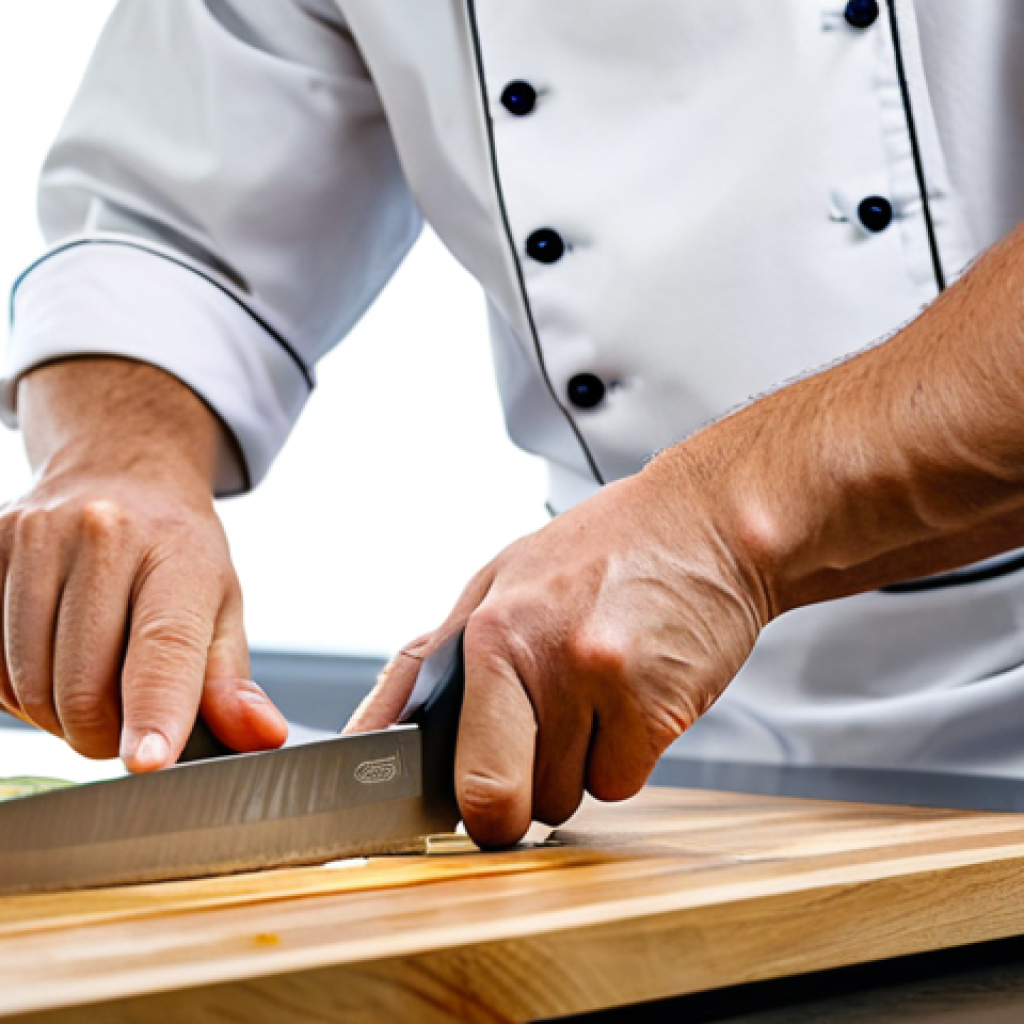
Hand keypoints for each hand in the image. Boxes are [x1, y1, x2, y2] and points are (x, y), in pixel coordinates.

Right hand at [0, 359, 287, 769]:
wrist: (117, 474)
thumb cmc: (175, 553)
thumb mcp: (219, 607)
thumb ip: (232, 683)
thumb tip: (263, 737)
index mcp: (177, 553)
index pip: (163, 647)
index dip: (154, 711)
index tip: (147, 762)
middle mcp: (103, 535)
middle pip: (85, 685)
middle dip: (104, 734)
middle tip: (125, 727)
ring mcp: (34, 537)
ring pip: (28, 684)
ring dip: (57, 717)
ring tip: (91, 689)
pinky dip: (17, 690)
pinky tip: (50, 665)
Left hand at [347, 465, 768, 846]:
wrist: (704, 523)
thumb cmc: (595, 551)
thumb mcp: (494, 583)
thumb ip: (425, 663)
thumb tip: (364, 734)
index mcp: (492, 631)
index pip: (460, 773)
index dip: (462, 806)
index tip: (470, 806)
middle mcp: (548, 660)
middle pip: (512, 803)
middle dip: (517, 797)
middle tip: (537, 745)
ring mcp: (609, 686)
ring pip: (571, 795)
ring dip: (575, 765)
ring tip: (593, 694)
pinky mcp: (664, 708)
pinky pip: (625, 781)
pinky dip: (626, 755)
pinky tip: (633, 696)